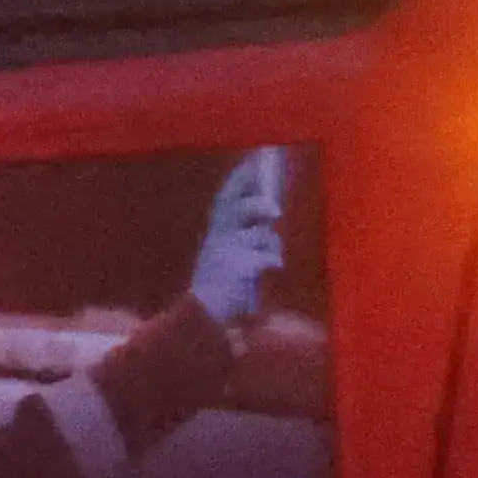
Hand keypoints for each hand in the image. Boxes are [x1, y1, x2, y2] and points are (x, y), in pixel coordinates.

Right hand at [186, 155, 284, 329]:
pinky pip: (269, 257)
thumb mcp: (224, 255)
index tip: (254, 161)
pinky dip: (274, 262)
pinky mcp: (240, 266)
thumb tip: (269, 220)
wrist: (202, 315)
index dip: (239, 179)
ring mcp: (228, 251)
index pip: (225, 198)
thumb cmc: (217, 285)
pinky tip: (270, 270)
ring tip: (269, 257)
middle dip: (257, 206)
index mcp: (214, 232)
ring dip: (270, 246)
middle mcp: (218, 237)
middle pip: (239, 209)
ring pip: (261, 236)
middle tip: (275, 212)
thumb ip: (243, 236)